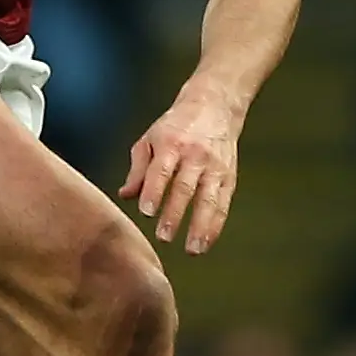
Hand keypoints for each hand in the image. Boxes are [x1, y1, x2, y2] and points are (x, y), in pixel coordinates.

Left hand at [119, 90, 243, 253]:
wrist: (215, 105)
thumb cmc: (175, 126)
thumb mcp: (150, 139)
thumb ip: (138, 169)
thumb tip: (126, 195)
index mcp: (172, 144)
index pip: (162, 171)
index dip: (154, 191)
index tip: (146, 212)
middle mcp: (195, 156)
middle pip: (186, 187)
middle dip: (175, 213)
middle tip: (164, 237)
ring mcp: (215, 167)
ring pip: (209, 199)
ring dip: (201, 226)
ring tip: (192, 249)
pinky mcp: (229, 176)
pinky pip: (223, 203)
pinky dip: (216, 224)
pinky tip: (206, 242)